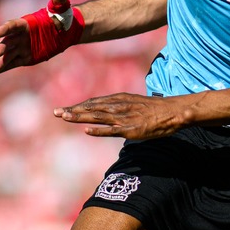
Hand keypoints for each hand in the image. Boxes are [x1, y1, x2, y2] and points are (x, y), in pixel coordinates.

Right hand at [0, 0, 79, 73]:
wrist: (64, 31)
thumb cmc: (60, 17)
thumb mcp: (61, 7)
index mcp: (25, 23)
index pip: (13, 25)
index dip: (5, 29)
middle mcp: (20, 35)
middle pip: (9, 41)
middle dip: (3, 46)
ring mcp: (21, 47)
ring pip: (9, 54)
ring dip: (1, 60)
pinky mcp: (24, 57)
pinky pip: (13, 62)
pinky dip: (4, 67)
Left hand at [54, 93, 190, 139]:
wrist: (173, 112)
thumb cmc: (156, 110)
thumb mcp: (136, 104)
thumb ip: (122, 107)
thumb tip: (110, 113)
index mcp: (119, 99)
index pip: (94, 103)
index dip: (78, 106)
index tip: (64, 110)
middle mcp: (119, 106)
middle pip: (91, 108)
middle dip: (73, 110)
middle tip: (55, 113)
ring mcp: (124, 117)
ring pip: (97, 117)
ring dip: (80, 117)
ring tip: (64, 117)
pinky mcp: (131, 129)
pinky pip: (112, 130)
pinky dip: (99, 130)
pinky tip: (87, 130)